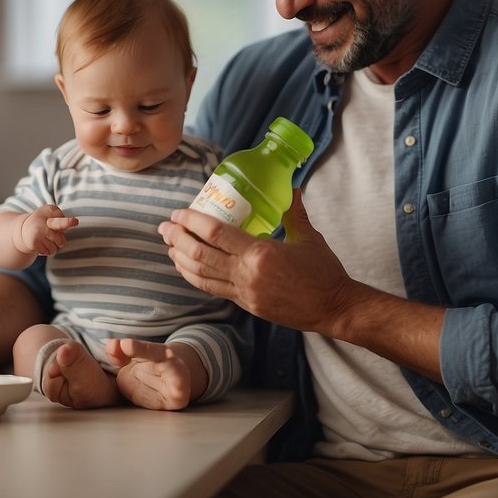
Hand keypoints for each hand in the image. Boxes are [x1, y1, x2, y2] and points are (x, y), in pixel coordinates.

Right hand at [18, 204, 78, 256]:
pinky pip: (48, 252)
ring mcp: (37, 234)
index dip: (68, 222)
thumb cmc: (42, 222)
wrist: (22, 230)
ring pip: (55, 248)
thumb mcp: (50, 214)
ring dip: (52, 246)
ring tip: (44, 239)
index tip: (75, 221)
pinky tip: (40, 243)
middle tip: (50, 234)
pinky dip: (46, 250)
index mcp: (49, 214)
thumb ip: (60, 219)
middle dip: (59, 240)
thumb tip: (66, 227)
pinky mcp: (33, 243)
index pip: (60, 220)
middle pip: (60, 240)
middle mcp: (42, 223)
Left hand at [158, 188, 355, 333]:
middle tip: (164, 227)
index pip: (216, 233)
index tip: (178, 213)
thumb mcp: (308, 237)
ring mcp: (244, 293)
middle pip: (199, 255)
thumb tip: (291, 189)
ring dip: (180, 259)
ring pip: (201, 276)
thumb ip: (294, 213)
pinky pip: (212, 289)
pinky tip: (186, 267)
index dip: (191, 222)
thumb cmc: (324, 272)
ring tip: (169, 246)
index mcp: (260, 253)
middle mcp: (246, 274)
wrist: (334, 308)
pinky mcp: (246, 306)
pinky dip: (195, 277)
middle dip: (177, 239)